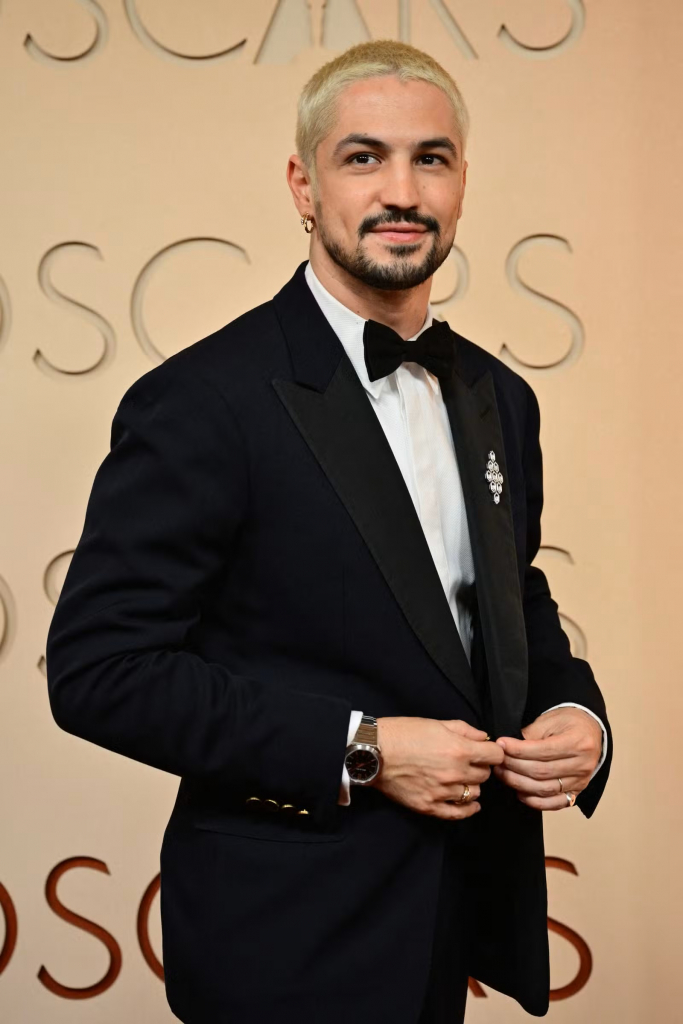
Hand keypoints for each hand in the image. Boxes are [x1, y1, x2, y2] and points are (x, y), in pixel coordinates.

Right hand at [373, 717, 503, 820]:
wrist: (374, 751)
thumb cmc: (402, 733)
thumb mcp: (436, 723)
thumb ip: (465, 730)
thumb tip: (484, 738)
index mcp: (459, 749)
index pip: (495, 756)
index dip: (492, 752)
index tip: (486, 752)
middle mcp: (455, 773)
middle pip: (485, 775)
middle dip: (480, 767)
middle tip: (469, 762)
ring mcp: (443, 792)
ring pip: (474, 794)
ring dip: (471, 785)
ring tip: (460, 779)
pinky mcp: (430, 806)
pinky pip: (458, 813)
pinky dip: (468, 809)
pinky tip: (470, 804)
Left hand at [494, 707, 602, 809]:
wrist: (589, 731)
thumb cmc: (568, 722)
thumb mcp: (551, 719)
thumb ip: (531, 734)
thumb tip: (507, 748)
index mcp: (577, 742)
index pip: (542, 750)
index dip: (518, 750)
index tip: (501, 745)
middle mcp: (582, 764)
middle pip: (541, 771)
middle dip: (514, 767)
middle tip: (497, 761)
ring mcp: (581, 781)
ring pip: (545, 789)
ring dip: (519, 784)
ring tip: (503, 774)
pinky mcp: (577, 792)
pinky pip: (555, 803)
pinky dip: (535, 802)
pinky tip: (520, 793)